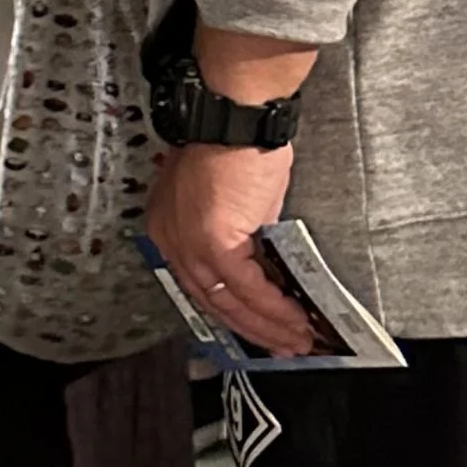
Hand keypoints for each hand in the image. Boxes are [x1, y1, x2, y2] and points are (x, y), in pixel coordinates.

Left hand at [146, 143, 314, 356]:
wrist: (233, 120)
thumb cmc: (233, 147)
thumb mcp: (227, 199)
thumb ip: (234, 232)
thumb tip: (258, 260)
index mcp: (168, 229)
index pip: (198, 283)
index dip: (230, 311)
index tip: (257, 330)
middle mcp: (171, 241)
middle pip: (210, 299)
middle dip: (252, 329)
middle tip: (284, 346)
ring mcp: (190, 244)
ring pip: (228, 301)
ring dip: (268, 326)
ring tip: (299, 341)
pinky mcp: (215, 242)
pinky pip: (247, 288)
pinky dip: (273, 308)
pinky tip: (295, 320)